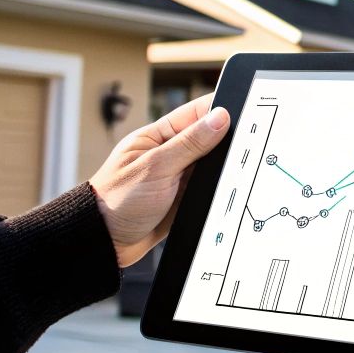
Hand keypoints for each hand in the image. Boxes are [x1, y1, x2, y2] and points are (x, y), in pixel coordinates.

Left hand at [90, 94, 231, 267]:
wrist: (106, 242)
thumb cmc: (116, 201)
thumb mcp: (156, 167)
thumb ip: (190, 143)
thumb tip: (220, 118)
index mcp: (158, 135)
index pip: (197, 113)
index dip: (221, 110)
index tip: (246, 114)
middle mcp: (171, 153)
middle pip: (210, 138)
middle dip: (227, 142)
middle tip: (246, 146)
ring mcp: (179, 176)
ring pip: (214, 164)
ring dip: (223, 168)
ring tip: (233, 171)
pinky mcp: (186, 197)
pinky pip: (210, 187)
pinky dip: (219, 189)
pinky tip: (227, 190)